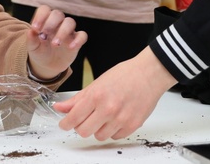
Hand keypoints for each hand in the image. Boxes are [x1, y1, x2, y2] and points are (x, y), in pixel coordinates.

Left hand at [25, 5, 86, 80]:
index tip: (35, 28)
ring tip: (55, 44)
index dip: (40, 16)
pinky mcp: (77, 41)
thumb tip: (30, 31)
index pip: (45, 10)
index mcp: (45, 20)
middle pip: (58, 14)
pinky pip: (82, 35)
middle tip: (44, 35)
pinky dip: (78, 40)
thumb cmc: (39, 51)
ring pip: (70, 22)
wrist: (48, 65)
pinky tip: (70, 47)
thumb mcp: (32, 47)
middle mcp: (58, 23)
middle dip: (50, 23)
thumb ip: (31, 39)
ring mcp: (68, 31)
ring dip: (62, 32)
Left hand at [53, 47, 174, 139]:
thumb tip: (59, 108)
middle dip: (81, 126)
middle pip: (83, 131)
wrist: (150, 73)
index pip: (73, 118)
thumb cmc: (125, 75)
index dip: (65, 123)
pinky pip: (115, 136)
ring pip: (99, 136)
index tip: (64, 123)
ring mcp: (121, 119)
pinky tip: (116, 118)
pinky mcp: (132, 125)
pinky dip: (112, 130)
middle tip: (85, 118)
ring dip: (98, 128)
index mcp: (96, 95)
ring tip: (104, 116)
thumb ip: (77, 99)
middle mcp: (108, 109)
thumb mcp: (97, 83)